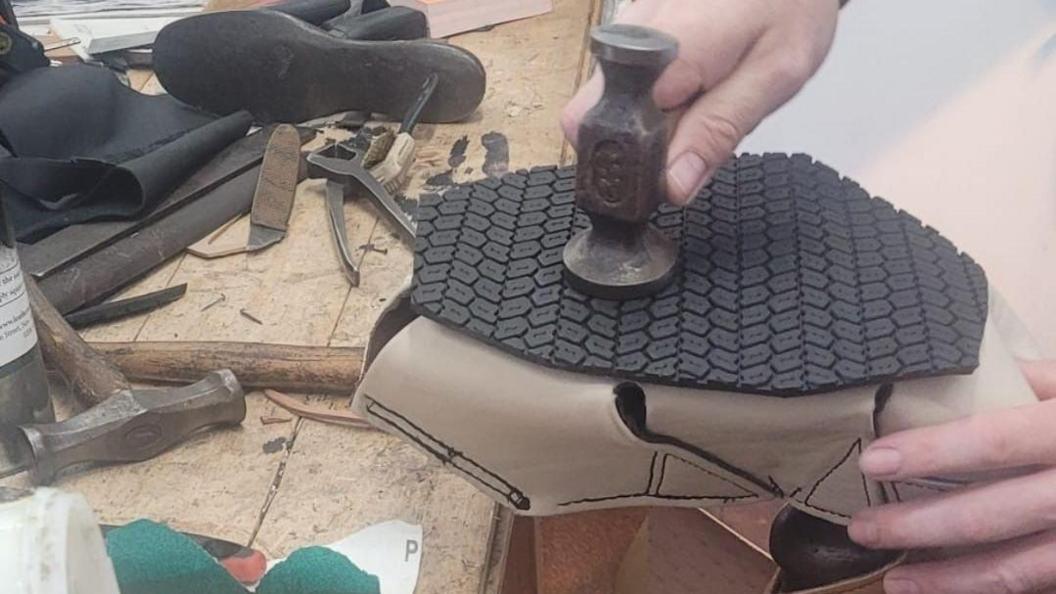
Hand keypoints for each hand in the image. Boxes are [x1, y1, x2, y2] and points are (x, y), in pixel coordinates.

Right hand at [561, 0, 838, 204]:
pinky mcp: (626, 26)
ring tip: (703, 97)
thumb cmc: (790, 8)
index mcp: (664, 53)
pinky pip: (622, 80)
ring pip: (607, 102)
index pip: (608, 134)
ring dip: (650, 119)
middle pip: (596, 120)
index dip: (636, 170)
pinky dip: (653, 95)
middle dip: (640, 145)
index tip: (674, 178)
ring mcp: (623, 27)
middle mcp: (629, 36)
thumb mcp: (774, 76)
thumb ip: (719, 131)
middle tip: (698, 132)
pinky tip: (693, 80)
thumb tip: (672, 185)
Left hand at [849, 360, 1055, 593]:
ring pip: (1020, 570)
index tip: (873, 460)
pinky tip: (958, 592)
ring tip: (896, 582)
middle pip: (994, 514)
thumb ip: (1044, 381)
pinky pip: (1047, 584)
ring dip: (952, 581)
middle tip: (862, 528)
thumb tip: (977, 371)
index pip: (996, 439)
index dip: (933, 452)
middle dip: (920, 525)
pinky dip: (1001, 591)